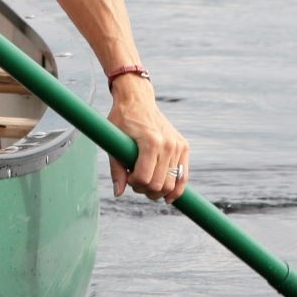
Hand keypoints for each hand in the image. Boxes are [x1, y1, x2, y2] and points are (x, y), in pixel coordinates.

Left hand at [107, 75, 189, 201]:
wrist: (137, 99)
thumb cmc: (122, 119)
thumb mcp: (113, 142)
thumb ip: (116, 169)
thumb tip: (118, 193)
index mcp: (150, 142)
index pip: (145, 178)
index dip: (134, 183)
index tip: (127, 177)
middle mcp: (168, 144)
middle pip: (159, 184)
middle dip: (145, 190)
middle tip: (135, 182)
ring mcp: (178, 145)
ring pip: (172, 184)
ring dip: (158, 191)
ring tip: (147, 184)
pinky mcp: (183, 146)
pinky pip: (183, 176)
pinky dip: (177, 189)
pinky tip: (169, 197)